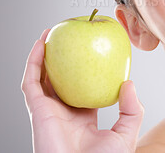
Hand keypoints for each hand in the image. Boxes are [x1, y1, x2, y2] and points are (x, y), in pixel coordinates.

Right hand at [21, 29, 143, 152]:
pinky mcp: (38, 111)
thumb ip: (132, 108)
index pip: (83, 87)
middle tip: (69, 36)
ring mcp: (50, 110)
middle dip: (63, 58)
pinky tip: (41, 45)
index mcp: (84, 115)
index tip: (93, 51)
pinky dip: (34, 62)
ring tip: (52, 32)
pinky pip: (32, 82)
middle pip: (61, 78)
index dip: (86, 70)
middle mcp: (65, 111)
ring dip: (44, 54)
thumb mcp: (126, 133)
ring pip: (43, 76)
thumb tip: (129, 82)